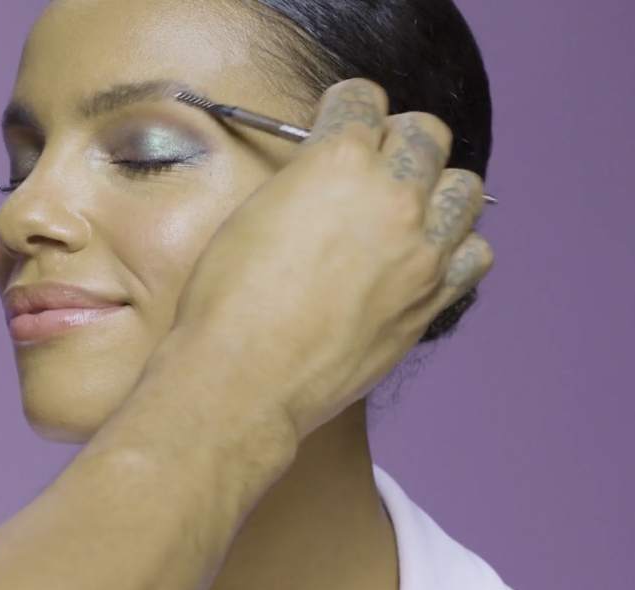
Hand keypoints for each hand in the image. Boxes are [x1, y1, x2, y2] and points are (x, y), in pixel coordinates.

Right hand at [170, 78, 491, 440]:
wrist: (244, 377)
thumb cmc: (228, 302)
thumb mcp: (252, 214)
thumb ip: (303, 183)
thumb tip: (326, 179)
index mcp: (337, 160)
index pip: (363, 99)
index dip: (345, 108)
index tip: (339, 121)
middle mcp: (391, 196)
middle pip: (426, 132)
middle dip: (397, 138)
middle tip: (373, 162)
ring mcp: (421, 250)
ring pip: (464, 188)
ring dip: (435, 188)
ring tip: (405, 209)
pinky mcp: (432, 299)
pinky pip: (475, 254)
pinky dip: (455, 248)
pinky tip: (421, 257)